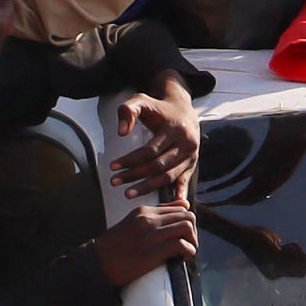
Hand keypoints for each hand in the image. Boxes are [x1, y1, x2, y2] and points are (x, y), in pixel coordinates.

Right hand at [93, 200, 197, 285]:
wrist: (96, 264)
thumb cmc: (114, 248)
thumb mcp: (132, 225)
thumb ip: (154, 216)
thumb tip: (182, 206)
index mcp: (143, 211)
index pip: (179, 208)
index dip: (186, 223)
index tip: (182, 236)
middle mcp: (148, 219)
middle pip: (187, 216)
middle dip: (193, 232)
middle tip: (188, 245)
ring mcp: (150, 234)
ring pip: (187, 227)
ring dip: (192, 241)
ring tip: (185, 252)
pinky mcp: (152, 252)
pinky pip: (181, 245)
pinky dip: (188, 251)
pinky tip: (181, 258)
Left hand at [113, 79, 200, 200]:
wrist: (183, 109)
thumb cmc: (158, 107)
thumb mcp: (141, 100)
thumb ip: (128, 111)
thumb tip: (121, 133)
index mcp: (175, 129)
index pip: (150, 150)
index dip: (130, 160)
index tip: (112, 166)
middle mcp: (186, 143)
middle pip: (158, 165)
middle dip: (134, 175)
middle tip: (115, 182)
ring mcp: (191, 156)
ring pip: (168, 176)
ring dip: (148, 187)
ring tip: (127, 193)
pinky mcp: (192, 164)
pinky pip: (183, 181)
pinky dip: (178, 194)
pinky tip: (171, 204)